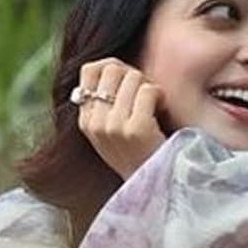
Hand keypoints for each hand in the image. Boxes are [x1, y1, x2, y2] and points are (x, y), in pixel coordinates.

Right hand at [73, 58, 165, 179]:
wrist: (154, 183)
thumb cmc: (138, 151)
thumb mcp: (110, 129)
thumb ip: (103, 100)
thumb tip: (110, 64)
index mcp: (86, 121)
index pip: (90, 70)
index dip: (113, 68)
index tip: (127, 84)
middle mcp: (95, 124)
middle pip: (112, 69)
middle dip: (133, 75)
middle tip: (144, 94)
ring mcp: (114, 128)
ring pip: (132, 77)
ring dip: (148, 85)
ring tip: (153, 105)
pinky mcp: (135, 130)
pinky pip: (148, 90)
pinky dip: (160, 95)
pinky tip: (161, 109)